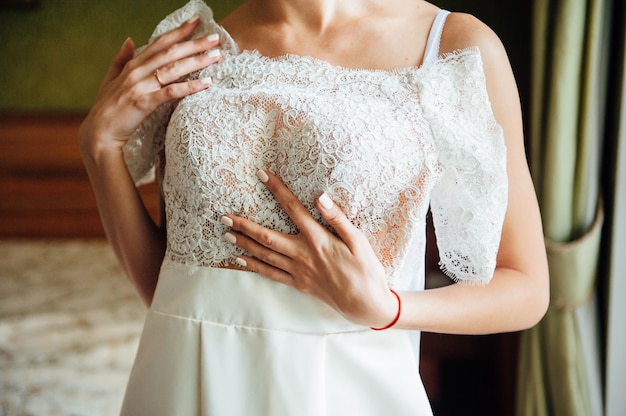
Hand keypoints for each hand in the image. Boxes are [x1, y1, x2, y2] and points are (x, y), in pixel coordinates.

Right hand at [79, 17, 219, 155]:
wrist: (98, 134)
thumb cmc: (107, 109)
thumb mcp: (110, 80)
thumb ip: (120, 60)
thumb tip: (128, 40)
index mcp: (132, 65)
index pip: (159, 43)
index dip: (178, 31)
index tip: (196, 22)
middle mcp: (137, 71)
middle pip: (170, 52)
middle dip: (194, 43)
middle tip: (215, 38)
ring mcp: (140, 86)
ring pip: (173, 68)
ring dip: (197, 61)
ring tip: (216, 56)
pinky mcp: (144, 103)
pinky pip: (171, 92)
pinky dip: (190, 86)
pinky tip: (207, 83)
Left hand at [222, 170, 398, 327]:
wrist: (366, 303)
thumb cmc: (365, 270)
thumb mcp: (358, 240)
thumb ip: (337, 218)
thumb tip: (320, 197)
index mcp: (318, 239)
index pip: (293, 208)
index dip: (277, 190)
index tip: (262, 176)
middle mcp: (303, 254)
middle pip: (267, 236)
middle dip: (244, 225)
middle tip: (225, 217)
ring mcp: (298, 271)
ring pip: (264, 255)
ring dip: (243, 244)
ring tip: (227, 235)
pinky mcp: (298, 284)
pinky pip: (271, 274)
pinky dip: (254, 266)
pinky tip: (241, 260)